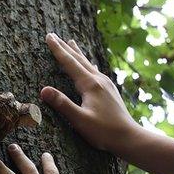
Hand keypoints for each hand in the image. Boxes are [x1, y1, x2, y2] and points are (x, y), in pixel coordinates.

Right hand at [39, 33, 140, 153]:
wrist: (129, 137)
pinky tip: (90, 66)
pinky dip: (87, 64)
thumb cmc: (104, 131)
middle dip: (65, 47)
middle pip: (79, 60)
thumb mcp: (80, 120)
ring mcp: (106, 84)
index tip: (48, 37)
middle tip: (54, 35)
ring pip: (88, 64)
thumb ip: (62, 104)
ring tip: (71, 42)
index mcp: (90, 85)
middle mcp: (99, 80)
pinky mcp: (110, 91)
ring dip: (77, 53)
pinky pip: (95, 71)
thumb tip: (43, 90)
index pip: (69, 63)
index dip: (58, 50)